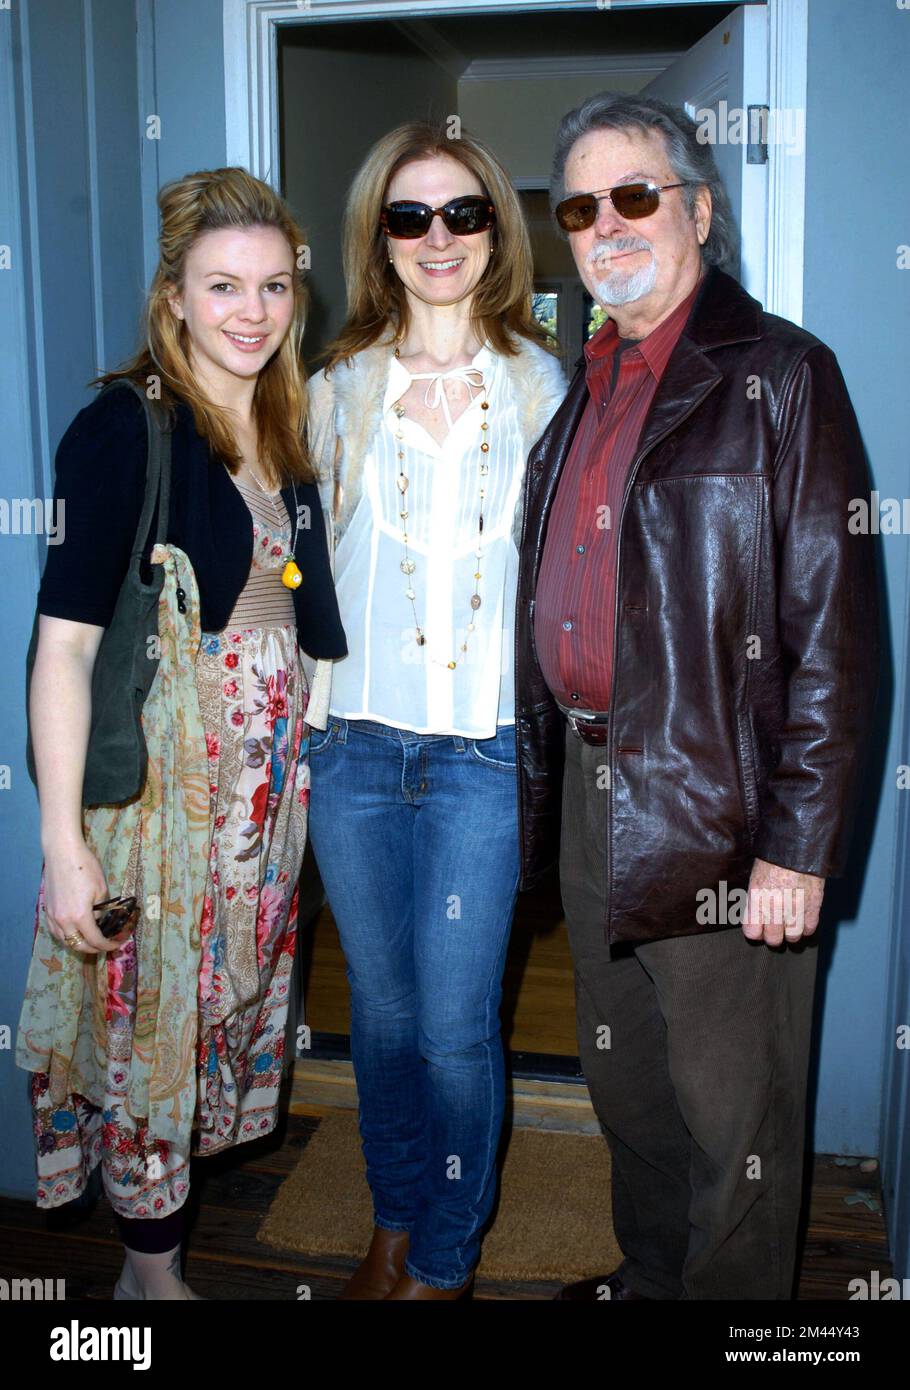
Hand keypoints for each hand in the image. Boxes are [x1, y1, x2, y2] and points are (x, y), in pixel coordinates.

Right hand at [43, 840, 118, 954]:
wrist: (62, 852)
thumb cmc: (85, 867)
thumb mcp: (101, 890)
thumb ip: (101, 910)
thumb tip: (99, 920)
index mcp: (80, 916)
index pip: (94, 940)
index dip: (106, 946)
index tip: (115, 945)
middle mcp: (63, 920)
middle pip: (78, 945)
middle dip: (93, 948)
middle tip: (104, 945)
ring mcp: (52, 916)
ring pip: (64, 940)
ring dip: (78, 944)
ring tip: (89, 941)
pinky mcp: (46, 909)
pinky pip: (55, 931)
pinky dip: (65, 936)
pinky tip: (72, 932)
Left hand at [741, 857, 824, 945]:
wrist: (796, 845)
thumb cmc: (773, 857)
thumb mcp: (756, 878)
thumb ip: (755, 901)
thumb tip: (754, 917)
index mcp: (757, 899)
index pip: (752, 933)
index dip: (755, 931)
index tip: (758, 928)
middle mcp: (776, 907)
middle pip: (773, 939)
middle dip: (773, 936)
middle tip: (775, 928)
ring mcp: (796, 908)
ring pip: (793, 937)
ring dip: (790, 933)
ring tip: (789, 924)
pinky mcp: (814, 905)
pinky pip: (810, 928)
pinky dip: (806, 927)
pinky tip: (802, 920)